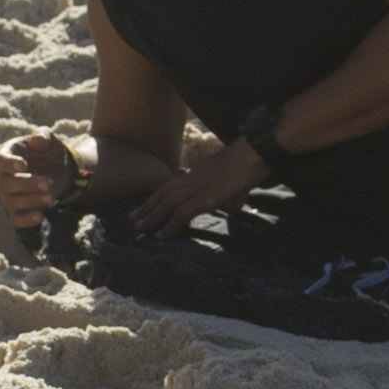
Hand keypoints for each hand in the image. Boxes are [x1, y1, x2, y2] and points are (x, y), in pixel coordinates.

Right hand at [0, 129, 88, 230]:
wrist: (57, 169)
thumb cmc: (47, 151)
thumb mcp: (48, 139)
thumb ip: (43, 135)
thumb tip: (38, 140)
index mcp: (6, 156)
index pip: (0, 161)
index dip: (10, 164)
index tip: (24, 165)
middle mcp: (2, 177)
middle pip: (7, 184)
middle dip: (28, 185)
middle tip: (49, 183)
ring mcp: (7, 195)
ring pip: (12, 202)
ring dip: (31, 201)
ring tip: (51, 198)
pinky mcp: (16, 210)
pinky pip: (16, 219)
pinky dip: (26, 220)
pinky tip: (41, 216)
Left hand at [133, 129, 265, 233]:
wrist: (255, 152)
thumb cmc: (249, 163)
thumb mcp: (231, 177)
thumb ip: (227, 191)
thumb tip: (235, 204)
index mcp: (197, 172)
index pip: (170, 184)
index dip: (156, 196)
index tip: (144, 206)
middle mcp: (192, 178)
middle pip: (163, 193)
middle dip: (147, 207)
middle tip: (132, 220)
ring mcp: (198, 187)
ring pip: (168, 203)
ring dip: (152, 217)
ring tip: (140, 229)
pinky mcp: (206, 197)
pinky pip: (183, 213)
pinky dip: (171, 225)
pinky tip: (163, 235)